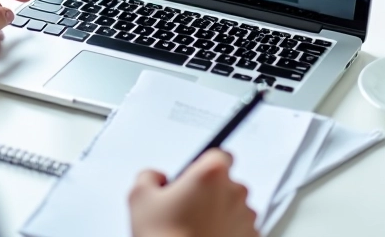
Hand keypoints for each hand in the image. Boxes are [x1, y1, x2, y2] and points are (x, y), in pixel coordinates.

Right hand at [129, 149, 257, 236]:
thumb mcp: (139, 197)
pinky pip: (240, 229)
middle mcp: (235, 192)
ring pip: (234, 207)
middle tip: (187, 207)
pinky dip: (228, 232)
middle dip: (210, 192)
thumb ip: (149, 176)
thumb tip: (155, 177)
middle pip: (227, 182)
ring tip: (194, 228)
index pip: (221, 154)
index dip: (207, 164)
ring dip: (220, 213)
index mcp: (212, 173)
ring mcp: (246, 217)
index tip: (197, 174)